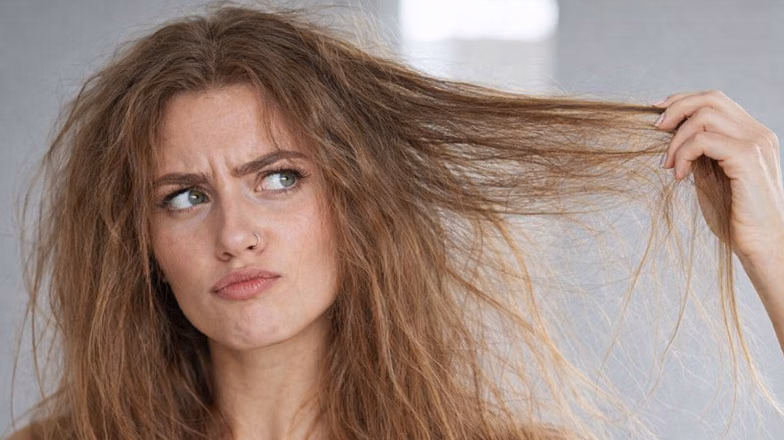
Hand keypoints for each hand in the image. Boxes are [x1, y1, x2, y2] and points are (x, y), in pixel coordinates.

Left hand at [654, 90, 783, 266]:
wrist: (760, 244)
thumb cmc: (734, 216)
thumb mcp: (712, 177)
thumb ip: (700, 153)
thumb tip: (673, 137)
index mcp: (751, 134)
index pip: (715, 100)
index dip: (683, 100)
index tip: (657, 112)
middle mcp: (757, 133)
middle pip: (711, 98)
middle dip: (676, 109)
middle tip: (656, 130)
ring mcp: (755, 143)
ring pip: (704, 116)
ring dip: (677, 139)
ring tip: (668, 165)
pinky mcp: (748, 158)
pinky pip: (704, 140)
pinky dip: (684, 154)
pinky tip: (680, 176)